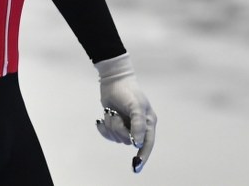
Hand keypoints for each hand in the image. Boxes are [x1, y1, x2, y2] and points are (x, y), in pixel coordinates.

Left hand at [94, 53, 156, 172]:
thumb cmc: (128, 92)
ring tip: (111, 112)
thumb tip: (137, 144)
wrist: (113, 80)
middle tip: (116, 115)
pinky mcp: (115, 123)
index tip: (135, 166)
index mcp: (148, 123)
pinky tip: (100, 120)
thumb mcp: (135, 106)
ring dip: (111, 125)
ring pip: (116, 137)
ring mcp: (126, 126)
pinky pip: (108, 134)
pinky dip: (103, 128)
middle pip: (127, 141)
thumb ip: (138, 125)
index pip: (147, 144)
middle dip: (118, 129)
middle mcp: (138, 127)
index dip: (142, 156)